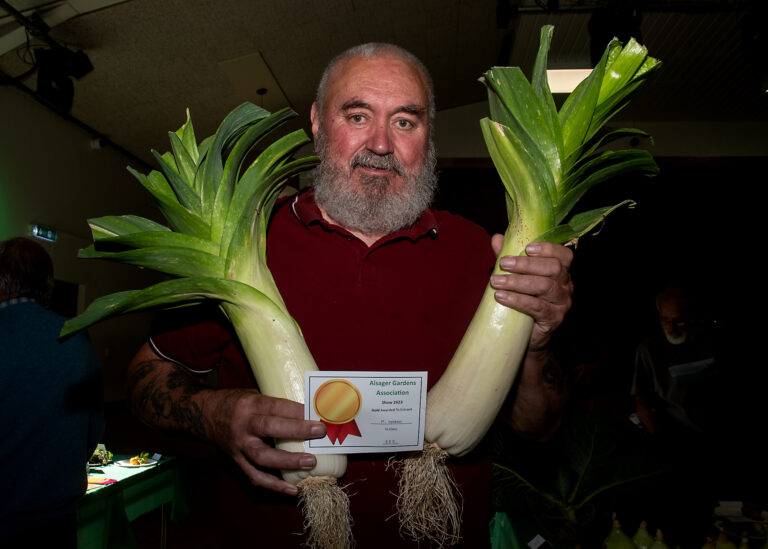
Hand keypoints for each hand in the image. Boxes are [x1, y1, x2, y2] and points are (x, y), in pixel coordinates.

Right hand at [208, 390, 326, 495]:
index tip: (318, 413)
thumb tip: (307, 410)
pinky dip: (274, 486)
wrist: (203, 414)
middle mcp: (243, 425)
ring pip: (262, 457)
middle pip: (270, 428)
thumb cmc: (235, 402)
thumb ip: (274, 404)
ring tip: (310, 463)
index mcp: (250, 404)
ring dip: (288, 462)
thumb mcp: (253, 394)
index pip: (276, 406)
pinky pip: (255, 476)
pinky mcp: (237, 461)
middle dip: (297, 430)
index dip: (297, 410)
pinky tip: (293, 489)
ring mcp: (239, 446)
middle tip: (319, 432)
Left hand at [490, 238, 572, 350]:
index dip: (548, 249)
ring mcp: (562, 304)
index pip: (564, 255)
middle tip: (503, 263)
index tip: (527, 247)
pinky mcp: (554, 320)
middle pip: (554, 268)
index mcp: (561, 272)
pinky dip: (517, 300)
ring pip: (545, 286)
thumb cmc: (522, 301)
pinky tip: (501, 297)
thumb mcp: (516, 277)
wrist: (526, 337)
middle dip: (526, 264)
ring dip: (518, 282)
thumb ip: (509, 258)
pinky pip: (537, 307)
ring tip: (496, 281)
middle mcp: (566, 286)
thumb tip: (497, 239)